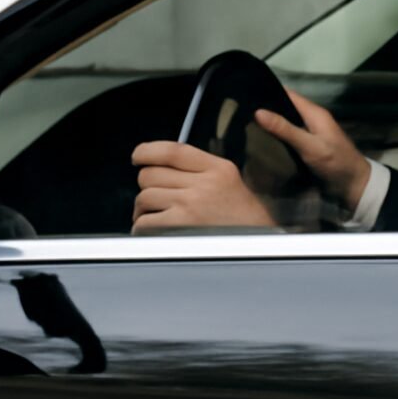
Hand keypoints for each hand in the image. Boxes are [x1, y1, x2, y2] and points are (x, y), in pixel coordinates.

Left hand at [130, 141, 274, 232]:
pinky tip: (151, 230)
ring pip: (144, 197)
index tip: (138, 156)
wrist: (259, 247)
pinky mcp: (182, 226)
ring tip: (152, 215)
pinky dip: (142, 226)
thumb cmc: (243, 218)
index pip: (173, 150)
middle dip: (146, 185)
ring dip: (142, 208)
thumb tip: (159, 165)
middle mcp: (204, 183)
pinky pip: (145, 221)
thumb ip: (200, 169)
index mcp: (218, 168)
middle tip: (152, 196)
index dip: (148, 150)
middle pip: (152, 174)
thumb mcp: (229, 181)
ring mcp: (192, 204)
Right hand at [254, 89, 370, 210]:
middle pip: (285, 109)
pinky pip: (288, 137)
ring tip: (244, 126)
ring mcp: (309, 134)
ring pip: (286, 123)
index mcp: (314, 113)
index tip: (245, 95)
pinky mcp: (307, 147)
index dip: (268, 93)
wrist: (353, 185)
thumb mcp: (308, 145)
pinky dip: (276, 137)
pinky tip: (260, 142)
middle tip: (240, 114)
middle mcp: (311, 119)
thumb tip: (258, 111)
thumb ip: (285, 129)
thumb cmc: (334, 162)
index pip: (288, 94)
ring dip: (270, 125)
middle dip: (266, 110)